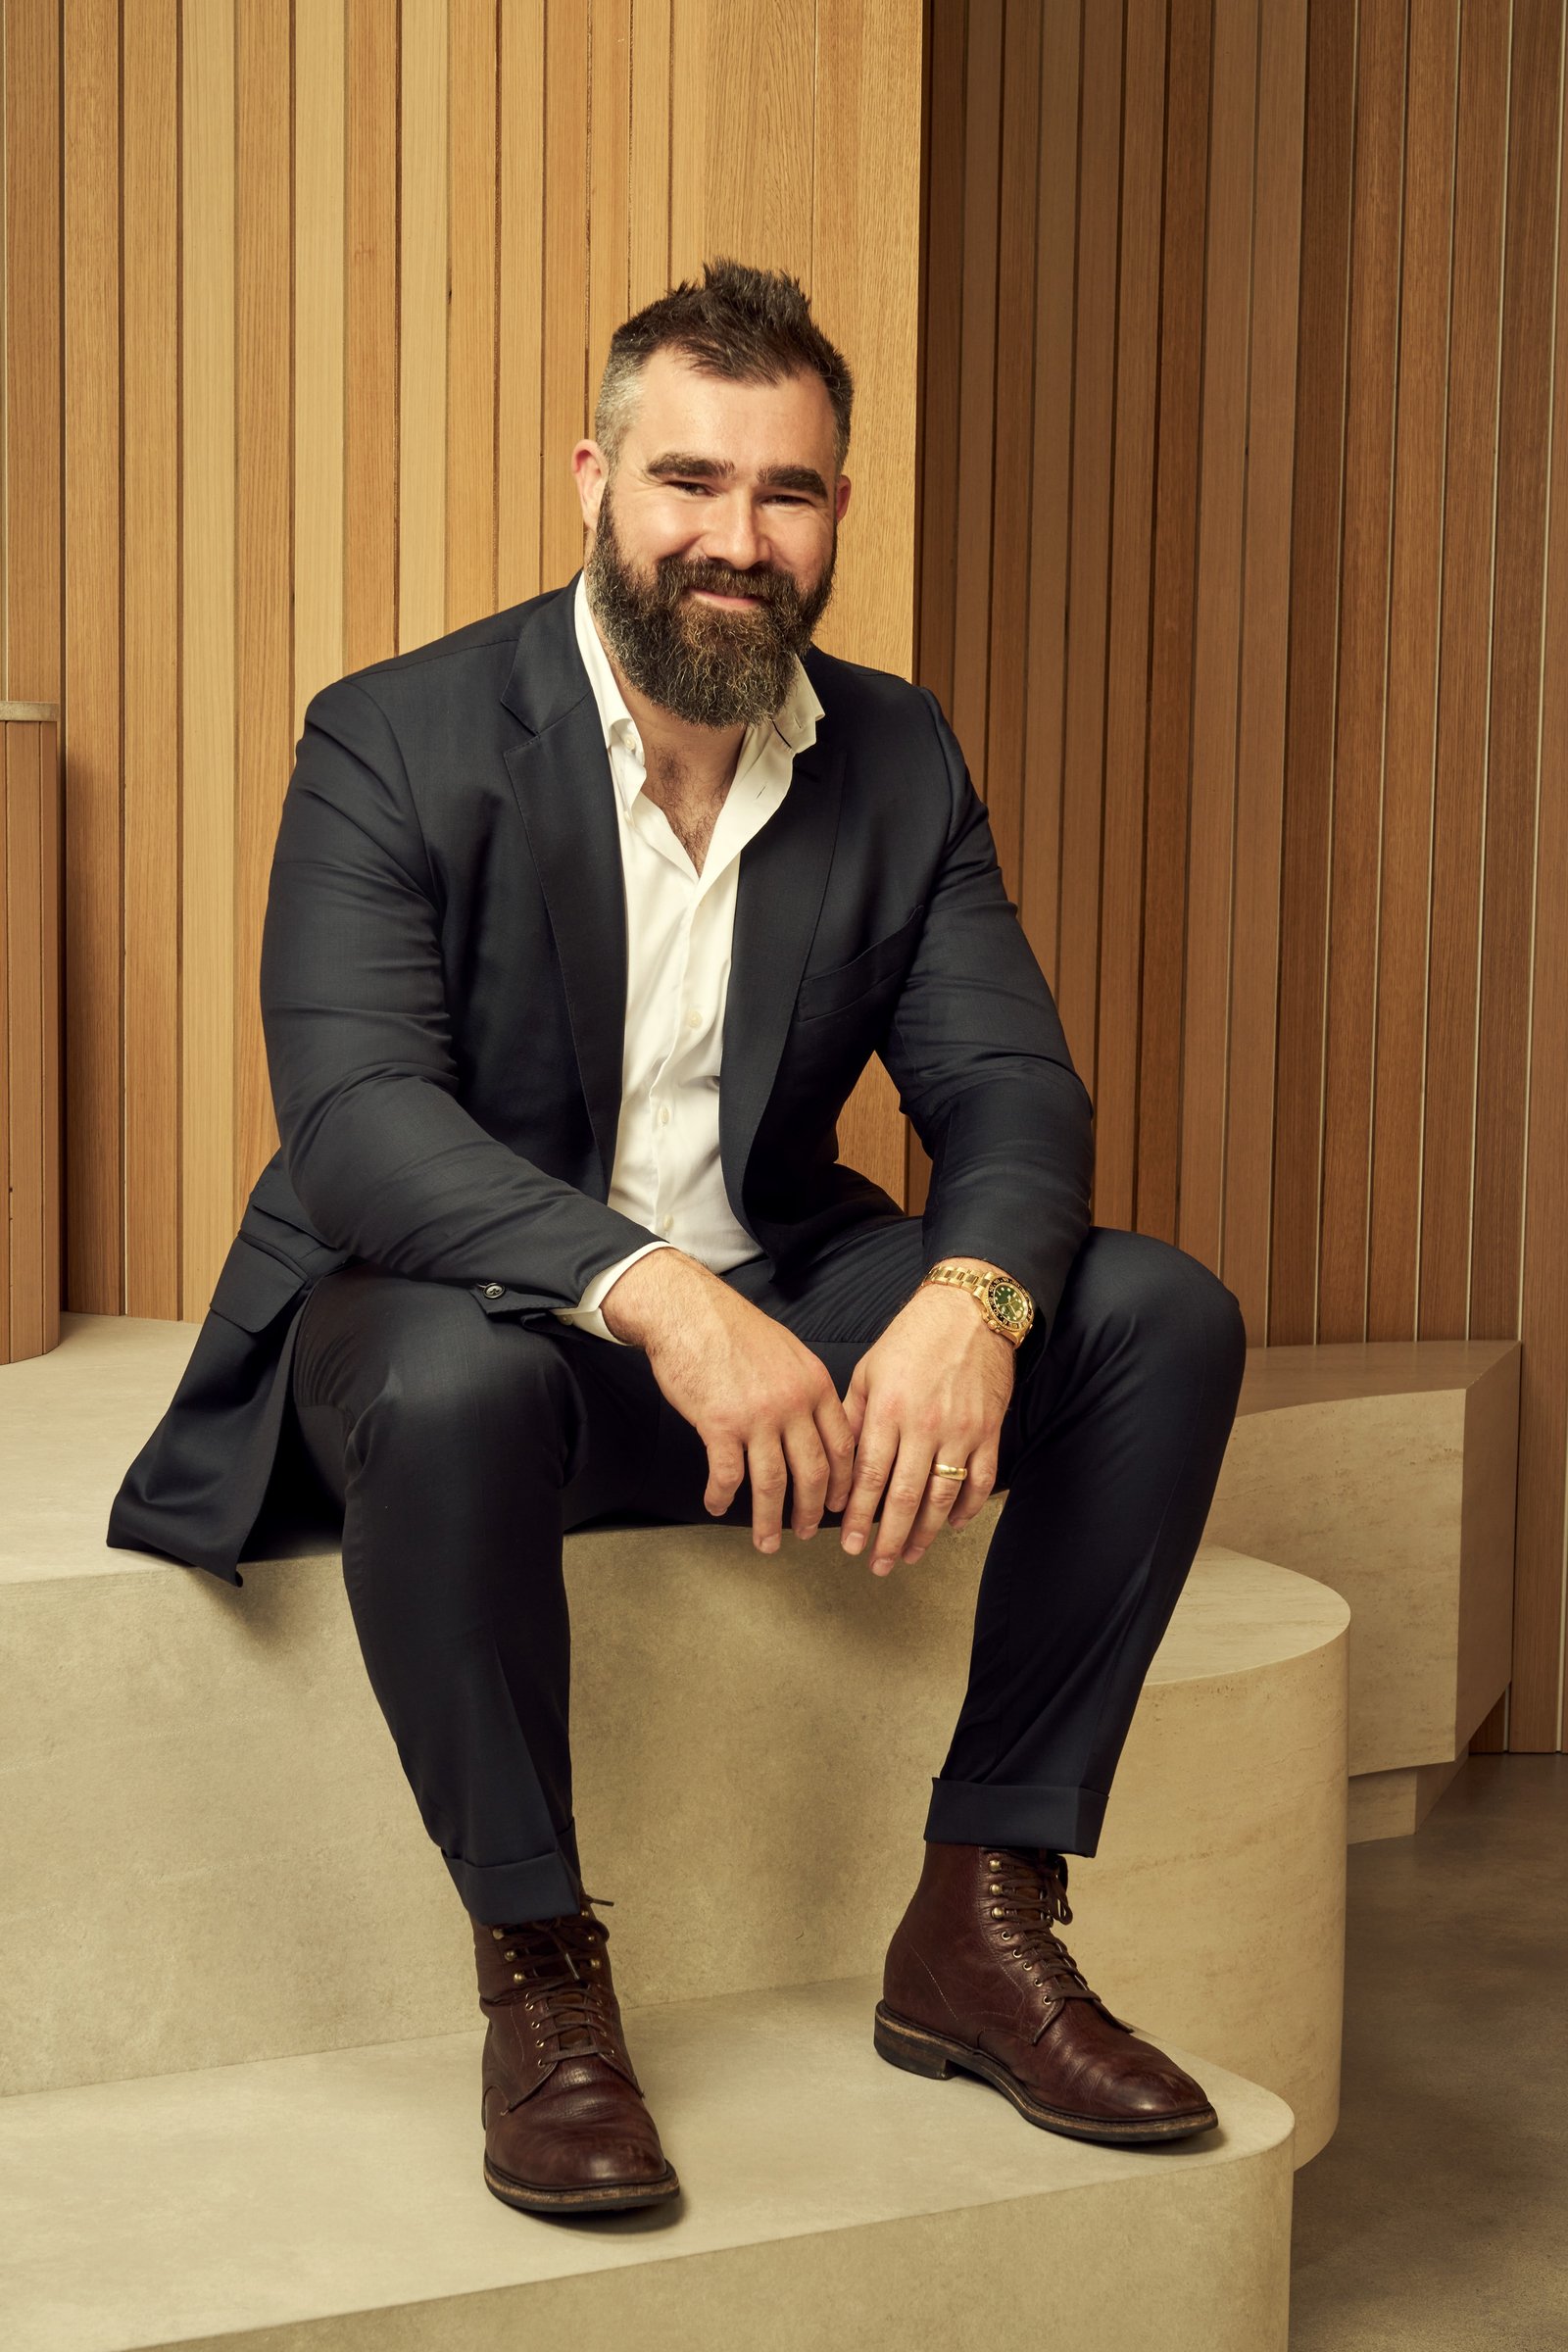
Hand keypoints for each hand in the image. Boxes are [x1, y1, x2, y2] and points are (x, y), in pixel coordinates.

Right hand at [601, 1250, 854, 1553]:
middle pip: (813, 1472)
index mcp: (814, 1384)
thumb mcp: (787, 1352)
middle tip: (805, 1533)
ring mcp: (757, 1416)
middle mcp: (792, 1403)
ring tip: (767, 1542)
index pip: (842, 1446)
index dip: (842, 1483)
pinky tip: (717, 1506)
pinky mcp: (720, 1425)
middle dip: (811, 1512)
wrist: (687, 1311)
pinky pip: (728, 1475)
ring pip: (773, 1483)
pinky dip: (723, 1497)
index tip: (839, 1505)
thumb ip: (804, 1388)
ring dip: (770, 1520)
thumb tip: (813, 1424)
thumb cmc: (732, 1329)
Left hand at [837, 1269, 1016, 1574]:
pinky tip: (951, 1525)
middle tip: (877, 1564)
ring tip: (910, 1555)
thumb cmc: (912, 1338)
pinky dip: (967, 1508)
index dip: (860, 1517)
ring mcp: (961, 1432)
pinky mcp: (990, 1431)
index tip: (850, 1544)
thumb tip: (838, 1460)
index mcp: (889, 1411)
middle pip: (905, 1497)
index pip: (871, 1477)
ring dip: (924, 1532)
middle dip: (889, 1537)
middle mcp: (925, 1426)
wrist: (969, 1311)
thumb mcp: (869, 1370)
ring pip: (942, 1497)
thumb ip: (854, 1416)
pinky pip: (981, 1480)